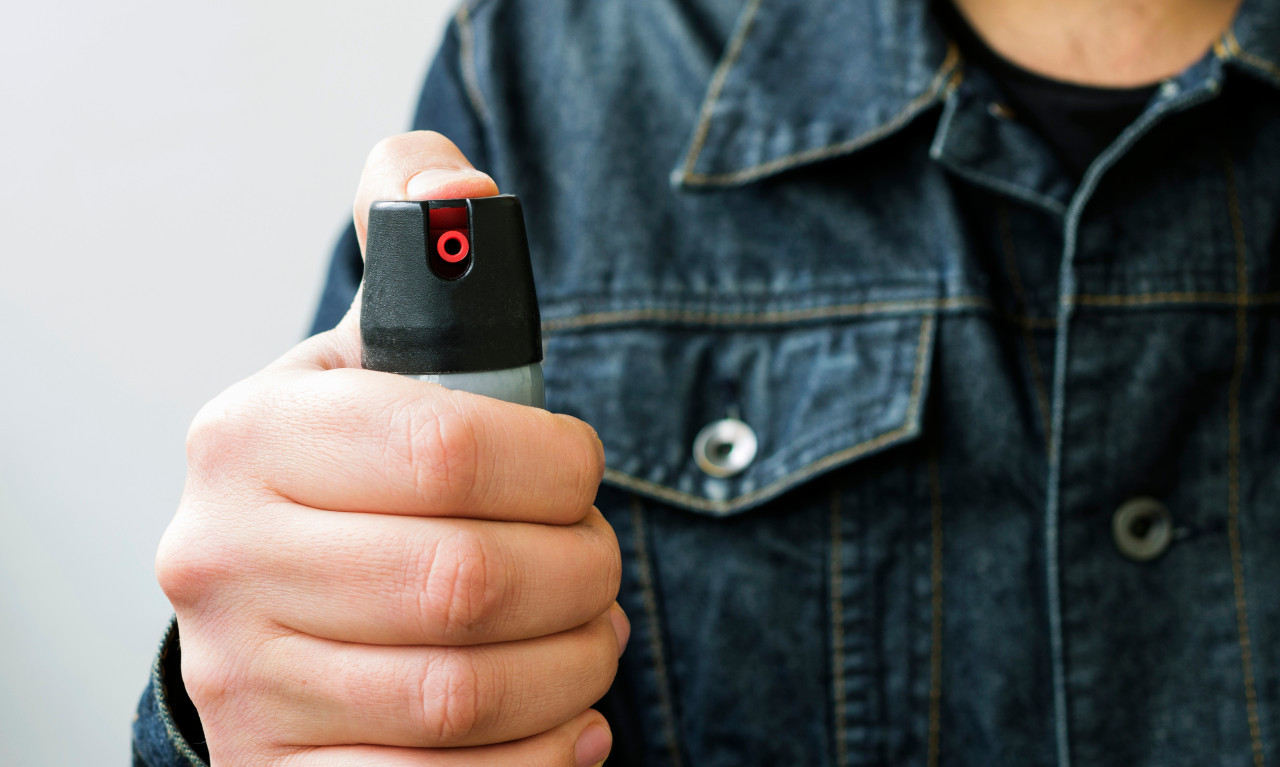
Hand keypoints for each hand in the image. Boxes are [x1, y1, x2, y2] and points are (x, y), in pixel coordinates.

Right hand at [156, 131, 624, 765]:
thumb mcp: (373, 348)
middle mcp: (221, 561)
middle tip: (599, 564)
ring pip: (465, 694)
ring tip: (590, 635)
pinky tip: (564, 722)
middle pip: (467, 580)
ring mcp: (243, 682)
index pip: (446, 446)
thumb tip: (457, 187)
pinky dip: (536, 760)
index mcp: (250, 436)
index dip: (556, 465)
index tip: (583, 471)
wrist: (274, 595)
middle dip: (580, 574)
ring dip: (572, 666)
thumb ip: (419, 245)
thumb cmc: (357, 465)